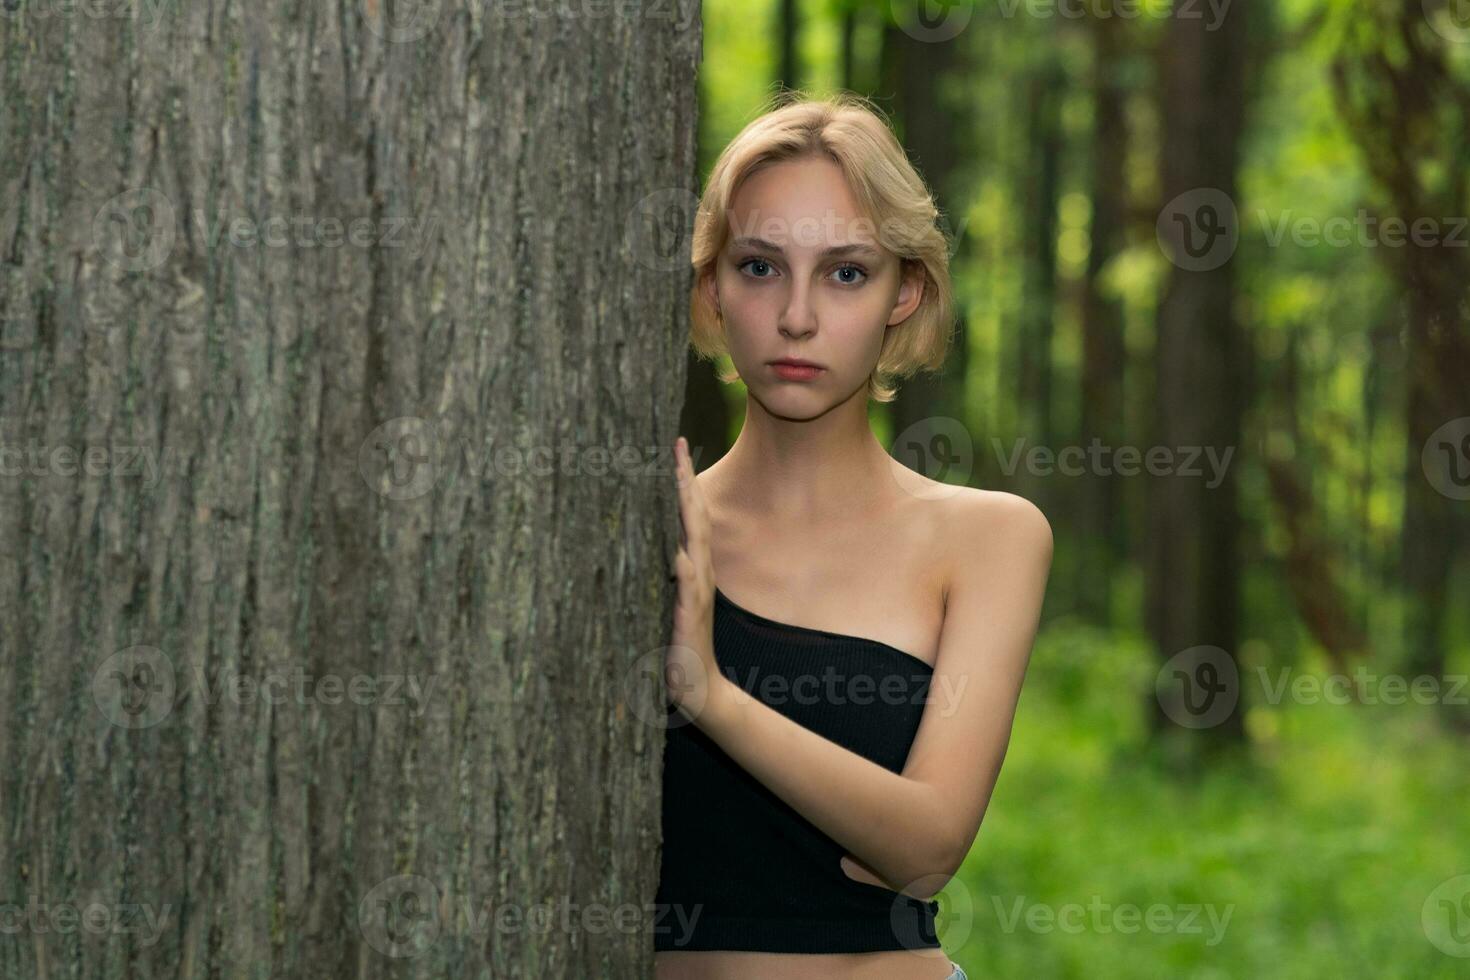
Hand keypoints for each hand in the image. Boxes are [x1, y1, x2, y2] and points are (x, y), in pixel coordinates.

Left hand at [668, 437, 721, 721]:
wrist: (698, 690)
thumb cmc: (679, 648)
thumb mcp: (666, 603)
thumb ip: (664, 575)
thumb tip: (652, 545)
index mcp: (691, 567)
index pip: (687, 515)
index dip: (682, 481)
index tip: (675, 447)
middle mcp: (698, 573)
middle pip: (693, 518)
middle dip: (685, 481)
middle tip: (677, 445)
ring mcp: (696, 595)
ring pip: (695, 544)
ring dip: (688, 513)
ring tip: (681, 480)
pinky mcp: (690, 619)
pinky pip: (688, 592)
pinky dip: (685, 572)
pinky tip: (681, 555)